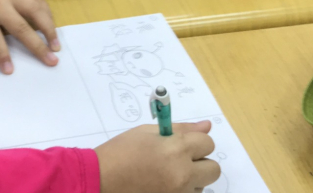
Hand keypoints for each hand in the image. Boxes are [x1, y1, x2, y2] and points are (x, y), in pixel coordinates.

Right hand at [95, 122, 219, 192]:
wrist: (99, 180)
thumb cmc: (120, 152)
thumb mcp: (146, 133)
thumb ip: (180, 129)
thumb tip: (207, 126)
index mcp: (176, 149)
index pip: (207, 143)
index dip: (195, 142)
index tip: (181, 144)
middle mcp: (183, 174)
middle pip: (213, 169)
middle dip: (200, 163)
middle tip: (179, 161)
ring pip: (201, 186)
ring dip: (191, 180)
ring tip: (166, 176)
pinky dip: (181, 191)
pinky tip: (162, 187)